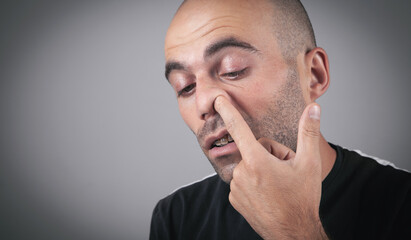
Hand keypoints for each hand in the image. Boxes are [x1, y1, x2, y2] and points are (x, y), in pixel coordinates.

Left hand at [214, 96, 327, 238]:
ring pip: (249, 165)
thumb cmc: (302, 199)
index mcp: (257, 160)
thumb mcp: (310, 164)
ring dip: (262, 170)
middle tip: (285, 172)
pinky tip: (267, 194)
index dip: (228, 110)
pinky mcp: (233, 199)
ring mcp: (235, 187)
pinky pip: (243, 180)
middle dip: (270, 155)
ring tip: (277, 185)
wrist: (293, 233)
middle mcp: (241, 172)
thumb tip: (314, 109)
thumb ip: (308, 132)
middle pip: (254, 150)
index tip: (217, 99)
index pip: (239, 128)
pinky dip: (254, 183)